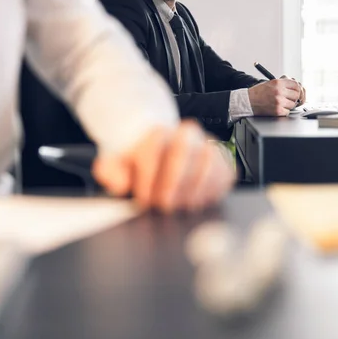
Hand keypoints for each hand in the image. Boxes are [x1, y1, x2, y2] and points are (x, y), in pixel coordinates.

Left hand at [92, 120, 234, 212]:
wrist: (160, 151)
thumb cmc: (139, 162)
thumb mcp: (117, 164)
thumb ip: (111, 171)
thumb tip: (122, 183)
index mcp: (157, 132)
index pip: (154, 147)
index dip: (148, 177)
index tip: (143, 198)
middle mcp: (186, 134)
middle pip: (184, 151)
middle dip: (173, 182)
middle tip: (164, 205)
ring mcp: (207, 145)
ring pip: (209, 161)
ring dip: (195, 189)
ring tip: (182, 206)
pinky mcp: (223, 160)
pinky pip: (226, 173)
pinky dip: (215, 190)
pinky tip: (199, 202)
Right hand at [249, 79, 299, 115]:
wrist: (248, 101)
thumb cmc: (258, 93)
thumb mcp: (271, 83)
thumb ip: (283, 84)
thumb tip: (296, 87)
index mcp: (278, 82)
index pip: (296, 85)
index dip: (296, 89)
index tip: (294, 92)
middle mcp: (279, 91)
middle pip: (296, 95)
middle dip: (293, 98)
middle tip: (287, 99)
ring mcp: (279, 101)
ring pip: (292, 104)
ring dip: (288, 105)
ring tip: (280, 103)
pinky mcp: (277, 110)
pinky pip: (287, 112)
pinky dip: (283, 111)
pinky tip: (277, 108)